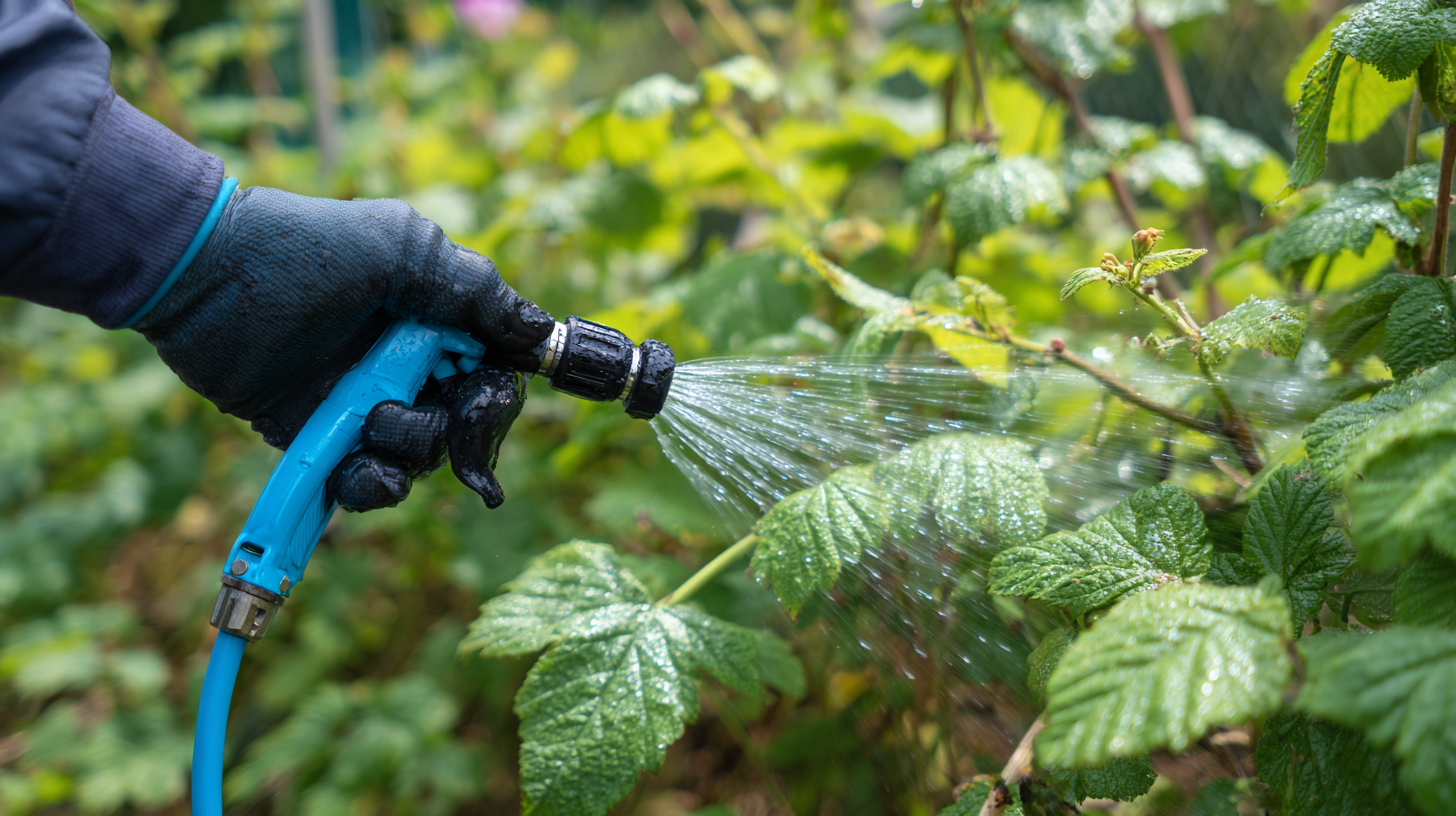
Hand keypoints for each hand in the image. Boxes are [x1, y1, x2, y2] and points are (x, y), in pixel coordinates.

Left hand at [136, 186, 552, 508]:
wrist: (204, 278)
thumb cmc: (304, 249)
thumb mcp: (403, 250)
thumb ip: (475, 292)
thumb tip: (540, 333)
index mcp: (429, 315)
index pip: (490, 366)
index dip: (498, 388)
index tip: (488, 397)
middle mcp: (402, 362)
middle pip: (464, 418)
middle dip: (461, 425)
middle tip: (444, 415)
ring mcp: (361, 401)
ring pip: (421, 453)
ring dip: (410, 445)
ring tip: (373, 419)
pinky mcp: (320, 436)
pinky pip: (368, 480)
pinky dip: (374, 484)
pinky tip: (361, 465)